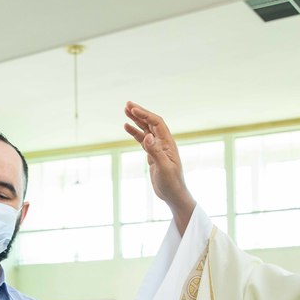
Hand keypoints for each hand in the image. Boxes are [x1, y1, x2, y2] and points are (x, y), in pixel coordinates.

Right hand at [123, 102, 196, 230]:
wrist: (173, 195)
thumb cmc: (171, 183)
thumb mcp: (163, 168)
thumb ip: (155, 152)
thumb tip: (147, 136)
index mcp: (168, 143)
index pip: (156, 123)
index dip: (145, 114)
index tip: (133, 109)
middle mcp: (163, 142)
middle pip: (151, 123)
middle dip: (140, 113)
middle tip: (127, 104)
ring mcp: (158, 148)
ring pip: (146, 129)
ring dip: (136, 120)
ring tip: (125, 111)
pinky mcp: (153, 154)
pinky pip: (143, 139)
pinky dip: (135, 132)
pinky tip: (127, 127)